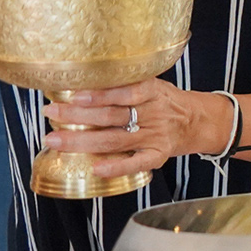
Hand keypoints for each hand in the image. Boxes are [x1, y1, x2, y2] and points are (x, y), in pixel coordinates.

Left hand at [42, 80, 229, 180]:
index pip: (124, 92)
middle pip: (112, 116)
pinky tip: (96, 168)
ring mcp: (155, 136)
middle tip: (51, 114)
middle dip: (77, 116)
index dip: (99, 94)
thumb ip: (126, 84)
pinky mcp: (159, 155)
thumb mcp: (153, 84)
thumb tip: (81, 81)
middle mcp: (153, 113)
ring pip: (116, 139)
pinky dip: (118, 166)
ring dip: (83, 141)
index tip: (72, 95)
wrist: (199, 121)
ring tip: (55, 140)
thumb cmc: (166, 101)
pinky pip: (138, 163)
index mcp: (152, 91)